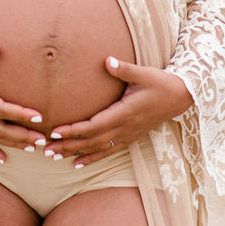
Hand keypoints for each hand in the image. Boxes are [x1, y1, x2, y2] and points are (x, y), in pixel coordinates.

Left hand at [48, 57, 192, 167]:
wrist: (179, 98)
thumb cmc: (160, 83)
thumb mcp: (144, 73)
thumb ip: (124, 69)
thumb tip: (107, 60)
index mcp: (124, 113)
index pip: (93, 125)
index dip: (73, 130)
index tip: (55, 131)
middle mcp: (124, 129)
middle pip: (90, 141)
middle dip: (67, 145)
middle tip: (45, 149)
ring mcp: (127, 136)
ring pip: (97, 149)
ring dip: (75, 153)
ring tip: (54, 157)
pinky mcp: (129, 138)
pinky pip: (107, 152)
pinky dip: (91, 158)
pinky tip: (77, 164)